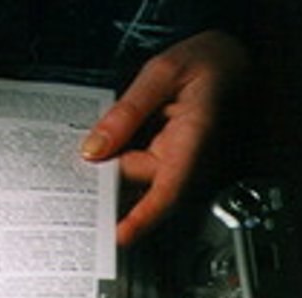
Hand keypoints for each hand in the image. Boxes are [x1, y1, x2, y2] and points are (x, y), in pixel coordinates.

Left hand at [80, 30, 248, 245]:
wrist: (232, 58)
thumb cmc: (209, 61)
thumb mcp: (163, 72)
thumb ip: (128, 109)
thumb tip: (95, 148)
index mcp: (195, 137)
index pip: (170, 188)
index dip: (144, 216)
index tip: (118, 236)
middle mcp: (188, 158)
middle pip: (139, 187)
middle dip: (104, 187)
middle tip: (69, 184)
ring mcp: (177, 162)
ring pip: (133, 179)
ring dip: (106, 173)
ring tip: (79, 160)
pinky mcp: (166, 160)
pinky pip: (135, 169)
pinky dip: (113, 164)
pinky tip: (97, 152)